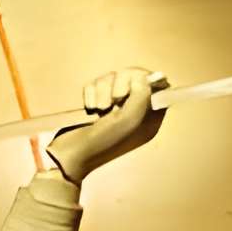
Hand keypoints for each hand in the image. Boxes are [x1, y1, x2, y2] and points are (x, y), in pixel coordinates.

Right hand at [49, 67, 167, 183]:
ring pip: (113, 77)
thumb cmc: (104, 142)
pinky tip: (89, 108)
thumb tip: (141, 77)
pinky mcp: (96, 101)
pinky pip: (96, 83)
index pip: (159, 88)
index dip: (147, 80)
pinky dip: (91, 92)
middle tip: (114, 100)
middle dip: (121, 83)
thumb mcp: (129, 121)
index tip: (135, 84)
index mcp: (148, 118)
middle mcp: (134, 110)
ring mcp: (114, 106)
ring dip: (103, 90)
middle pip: (134, 76)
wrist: (73, 154)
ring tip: (99, 110)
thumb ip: (142, 96)